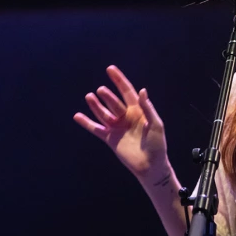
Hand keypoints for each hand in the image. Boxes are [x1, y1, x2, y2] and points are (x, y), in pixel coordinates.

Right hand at [73, 65, 169, 185]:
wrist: (151, 166)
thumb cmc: (157, 144)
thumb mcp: (156, 125)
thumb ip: (148, 108)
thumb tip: (142, 90)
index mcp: (138, 111)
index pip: (127, 91)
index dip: (119, 80)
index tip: (110, 69)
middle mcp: (125, 117)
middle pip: (113, 102)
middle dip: (107, 96)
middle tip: (101, 90)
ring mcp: (117, 127)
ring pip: (103, 113)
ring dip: (96, 105)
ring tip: (89, 96)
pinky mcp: (110, 139)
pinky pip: (96, 129)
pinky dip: (86, 123)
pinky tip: (77, 116)